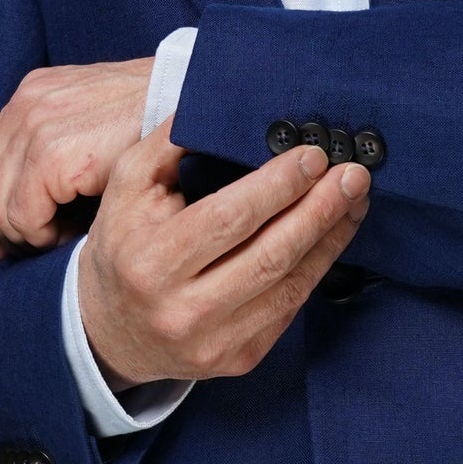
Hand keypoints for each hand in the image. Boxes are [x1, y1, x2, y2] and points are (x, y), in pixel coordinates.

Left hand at [0, 58, 155, 261]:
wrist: (192, 98)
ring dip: (24, 234)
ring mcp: (35, 126)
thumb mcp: (98, 122)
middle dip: (0, 229)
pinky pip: (23, 214)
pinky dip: (41, 234)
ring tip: (60, 239)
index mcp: (32, 96)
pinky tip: (71, 233)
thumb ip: (61, 148)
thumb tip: (30, 205)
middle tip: (29, 254)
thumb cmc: (158, 120)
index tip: (9, 243)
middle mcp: (25, 105)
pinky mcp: (53, 153)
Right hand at [77, 123, 370, 389]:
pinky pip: (290, 309)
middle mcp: (182, 310)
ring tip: (354, 199)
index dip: (278, 185)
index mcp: (151, 261)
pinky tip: (333, 236)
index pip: (229, 218)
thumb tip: (220, 103)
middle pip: (270, 254)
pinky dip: (317, 268)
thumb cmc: (123, 246)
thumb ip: (168, 143)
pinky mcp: (238, 360)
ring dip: (331, 238)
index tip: (313, 155)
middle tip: (353, 174)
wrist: (108, 330)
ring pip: (290, 285)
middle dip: (320, 209)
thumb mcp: (126, 188)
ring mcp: (213, 343)